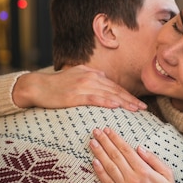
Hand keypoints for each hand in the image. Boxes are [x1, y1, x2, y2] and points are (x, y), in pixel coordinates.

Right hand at [12, 65, 146, 111]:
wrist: (38, 86)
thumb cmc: (57, 84)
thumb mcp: (77, 75)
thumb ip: (92, 77)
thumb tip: (104, 80)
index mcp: (92, 73)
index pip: (114, 85)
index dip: (128, 94)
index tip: (139, 102)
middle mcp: (90, 77)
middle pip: (115, 89)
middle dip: (131, 99)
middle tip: (144, 107)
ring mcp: (83, 85)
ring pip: (109, 94)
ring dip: (124, 102)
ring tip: (136, 109)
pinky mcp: (75, 95)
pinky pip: (94, 98)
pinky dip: (107, 101)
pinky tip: (116, 105)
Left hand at [89, 128, 182, 182]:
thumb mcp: (167, 173)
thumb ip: (153, 159)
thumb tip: (139, 147)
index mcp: (144, 171)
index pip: (126, 150)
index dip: (116, 139)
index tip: (108, 130)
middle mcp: (133, 179)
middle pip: (115, 156)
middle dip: (104, 142)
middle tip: (96, 131)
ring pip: (109, 167)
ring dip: (99, 153)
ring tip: (92, 142)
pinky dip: (100, 171)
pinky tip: (94, 161)